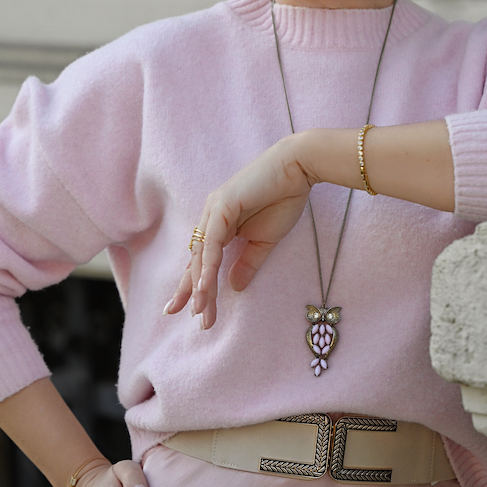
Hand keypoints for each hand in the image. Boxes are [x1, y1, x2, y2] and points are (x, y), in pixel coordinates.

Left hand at [166, 135, 313, 327]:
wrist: (297, 169)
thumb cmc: (283, 199)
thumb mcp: (264, 241)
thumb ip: (247, 263)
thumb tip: (233, 288)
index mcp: (219, 225)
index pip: (203, 261)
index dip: (196, 286)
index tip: (194, 311)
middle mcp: (210, 218)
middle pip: (196, 261)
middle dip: (191, 291)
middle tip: (189, 317)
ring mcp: (213, 210)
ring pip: (201, 255)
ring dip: (200, 284)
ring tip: (200, 310)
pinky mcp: (221, 205)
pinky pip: (212, 241)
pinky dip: (208, 264)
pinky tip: (205, 285)